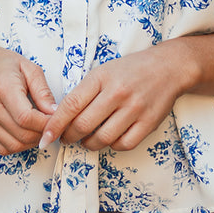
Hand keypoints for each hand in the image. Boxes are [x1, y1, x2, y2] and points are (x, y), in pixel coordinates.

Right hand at [0, 38, 56, 155]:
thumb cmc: (1, 63)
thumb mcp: (29, 68)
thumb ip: (43, 91)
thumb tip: (55, 112)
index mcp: (4, 88)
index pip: (27, 118)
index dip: (46, 124)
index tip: (57, 119)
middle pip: (22, 135)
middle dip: (42, 134)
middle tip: (51, 124)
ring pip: (14, 145)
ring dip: (32, 142)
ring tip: (39, 128)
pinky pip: (3, 148)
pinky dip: (18, 145)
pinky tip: (25, 132)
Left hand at [39, 45, 184, 151]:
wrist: (168, 67)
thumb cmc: (131, 70)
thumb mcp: (103, 72)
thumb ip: (84, 92)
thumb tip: (60, 118)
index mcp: (101, 77)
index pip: (70, 105)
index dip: (54, 125)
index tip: (45, 137)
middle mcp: (117, 93)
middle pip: (83, 125)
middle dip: (69, 137)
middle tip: (67, 138)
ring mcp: (134, 109)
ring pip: (102, 138)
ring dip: (89, 144)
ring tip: (87, 139)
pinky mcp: (149, 122)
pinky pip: (123, 144)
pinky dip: (112, 145)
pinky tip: (110, 137)